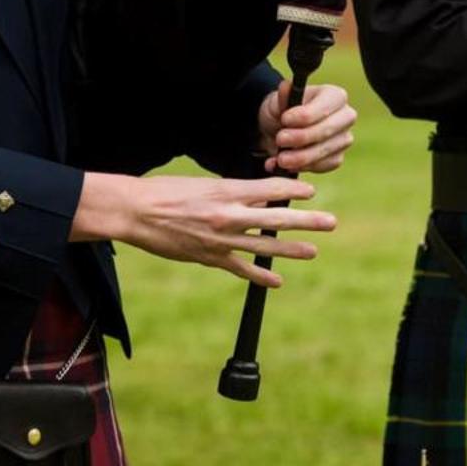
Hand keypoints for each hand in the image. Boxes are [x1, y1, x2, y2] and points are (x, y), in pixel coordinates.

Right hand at [71, 171, 336, 287]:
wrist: (136, 212)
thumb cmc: (165, 191)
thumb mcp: (202, 183)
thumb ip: (230, 191)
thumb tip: (256, 195)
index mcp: (225, 190)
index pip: (270, 189)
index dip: (294, 189)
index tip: (311, 190)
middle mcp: (228, 215)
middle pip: (276, 218)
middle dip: (306, 221)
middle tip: (330, 222)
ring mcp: (220, 240)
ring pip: (264, 246)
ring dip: (292, 249)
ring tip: (313, 251)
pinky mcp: (209, 258)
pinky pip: (241, 269)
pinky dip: (261, 276)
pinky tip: (278, 282)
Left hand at [256, 81, 356, 174]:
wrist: (280, 131)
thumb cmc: (284, 110)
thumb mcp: (278, 100)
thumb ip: (282, 96)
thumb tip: (285, 87)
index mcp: (335, 96)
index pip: (324, 107)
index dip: (304, 115)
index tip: (284, 119)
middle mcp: (346, 117)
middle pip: (327, 130)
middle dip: (301, 138)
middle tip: (280, 139)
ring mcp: (343, 139)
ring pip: (325, 151)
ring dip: (300, 157)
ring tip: (280, 159)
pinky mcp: (337, 158)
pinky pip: (322, 166)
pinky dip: (301, 168)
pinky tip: (283, 166)